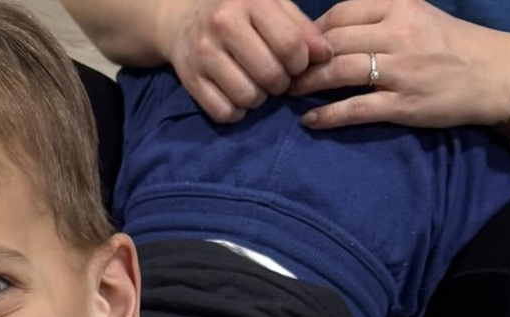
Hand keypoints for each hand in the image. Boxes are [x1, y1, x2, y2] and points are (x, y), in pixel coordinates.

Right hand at [170, 0, 333, 122]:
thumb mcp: (272, 6)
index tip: (296, 64)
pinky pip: (224, 112)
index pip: (290, 45)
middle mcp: (224, 24)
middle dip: (281, 84)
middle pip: (270, 76)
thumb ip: (301, 29)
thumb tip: (326, 56)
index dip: (301, 63)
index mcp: (250, 0)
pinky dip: (236, 111)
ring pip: (248, 98)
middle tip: (275, 76)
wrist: (182, 19)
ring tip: (255, 84)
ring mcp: (204, 53)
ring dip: (259, 99)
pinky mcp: (190, 80)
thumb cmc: (239, 12)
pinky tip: (236, 95)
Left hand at [291, 0, 509, 130]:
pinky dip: (327, 115)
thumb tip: (336, 27)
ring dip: (307, 84)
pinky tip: (309, 121)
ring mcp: (400, 70)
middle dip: (302, 57)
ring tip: (289, 92)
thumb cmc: (453, 46)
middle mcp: (398, 33)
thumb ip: (381, 15)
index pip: (342, 12)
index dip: (311, 30)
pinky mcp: (403, 104)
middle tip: (282, 70)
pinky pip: (355, 109)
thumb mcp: (418, 14)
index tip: (296, 44)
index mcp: (400, 6)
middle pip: (334, 41)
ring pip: (339, 72)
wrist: (495, 75)